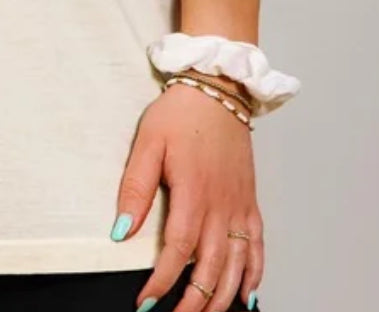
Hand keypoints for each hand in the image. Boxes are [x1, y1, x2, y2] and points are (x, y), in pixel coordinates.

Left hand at [113, 82, 264, 310]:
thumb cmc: (179, 114)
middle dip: (193, 303)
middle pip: (211, 270)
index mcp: (194, 195)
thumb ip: (135, 188)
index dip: (161, 283)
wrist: (217, 89)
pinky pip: (258, 248)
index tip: (145, 303)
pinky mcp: (250, 202)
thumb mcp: (147, 144)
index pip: (178, 253)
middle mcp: (222, 208)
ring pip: (237, 267)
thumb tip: (120, 230)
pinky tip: (246, 295)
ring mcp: (240, 207)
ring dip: (221, 298)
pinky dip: (254, 275)